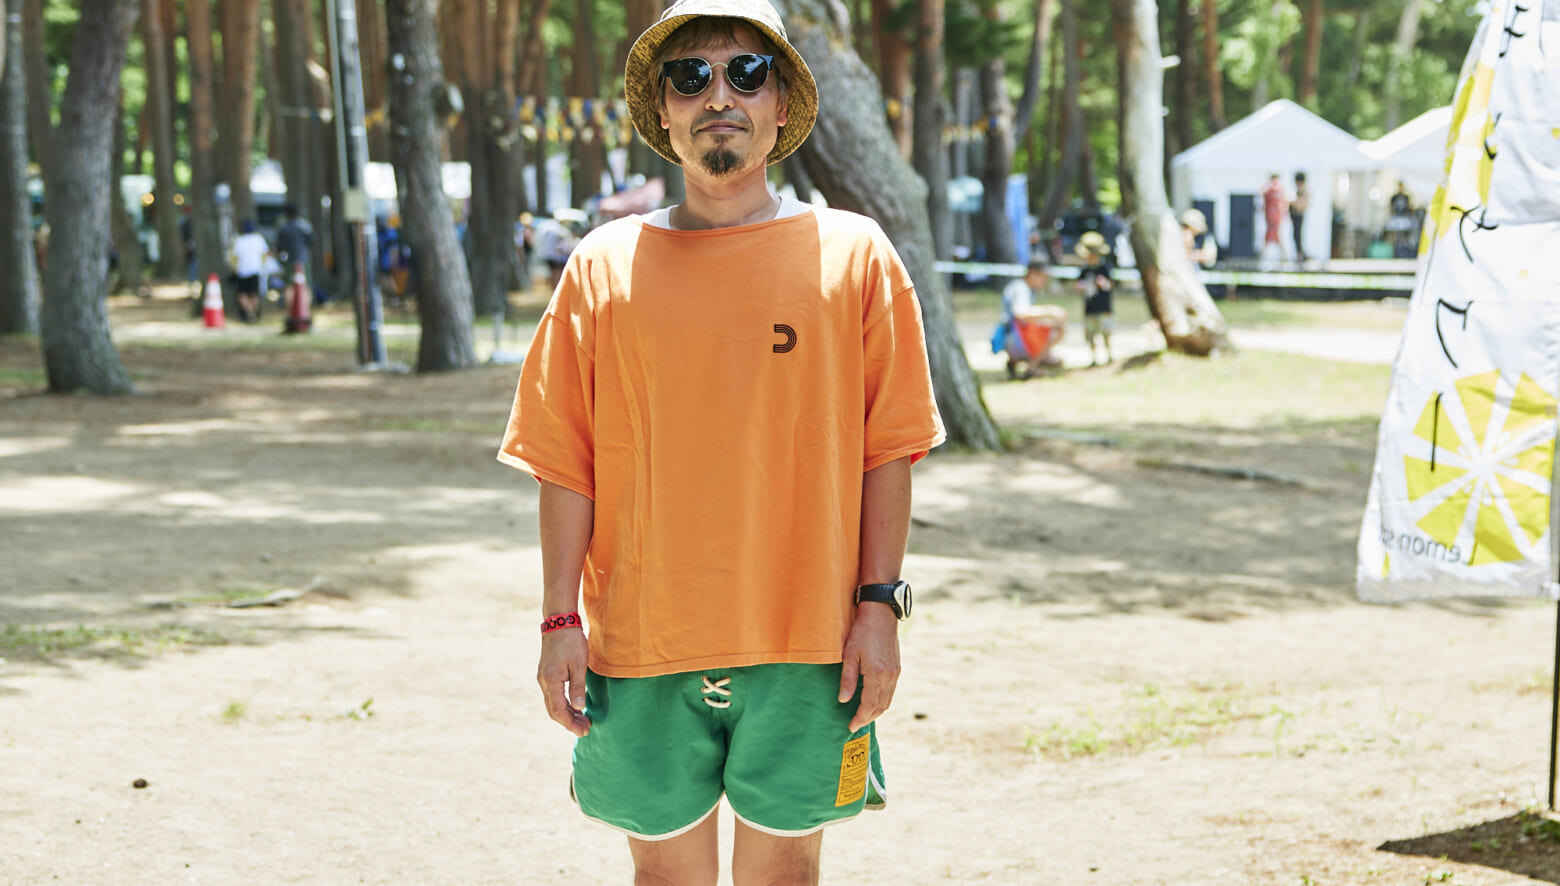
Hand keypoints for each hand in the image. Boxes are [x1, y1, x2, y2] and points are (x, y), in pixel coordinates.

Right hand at [537, 628, 591, 736]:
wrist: (559, 622)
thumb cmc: (572, 641)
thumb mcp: (580, 665)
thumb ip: (578, 687)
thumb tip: (578, 708)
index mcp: (551, 681)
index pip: (559, 710)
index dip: (570, 723)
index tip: (583, 730)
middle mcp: (543, 682)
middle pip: (553, 711)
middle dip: (569, 722)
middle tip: (585, 729)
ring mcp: (543, 678)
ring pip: (552, 704)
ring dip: (566, 714)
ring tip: (583, 720)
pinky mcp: (546, 674)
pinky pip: (553, 696)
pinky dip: (563, 704)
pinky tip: (575, 707)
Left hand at [838, 603, 900, 733]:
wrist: (881, 614)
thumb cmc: (862, 632)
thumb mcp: (849, 655)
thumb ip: (847, 679)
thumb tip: (843, 700)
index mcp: (877, 675)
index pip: (868, 705)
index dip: (859, 718)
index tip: (850, 726)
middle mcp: (889, 677)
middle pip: (880, 707)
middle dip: (868, 718)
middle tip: (855, 724)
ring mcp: (895, 673)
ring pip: (888, 701)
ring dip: (876, 712)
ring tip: (863, 716)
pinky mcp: (897, 669)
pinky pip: (891, 692)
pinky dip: (882, 702)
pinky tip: (872, 701)